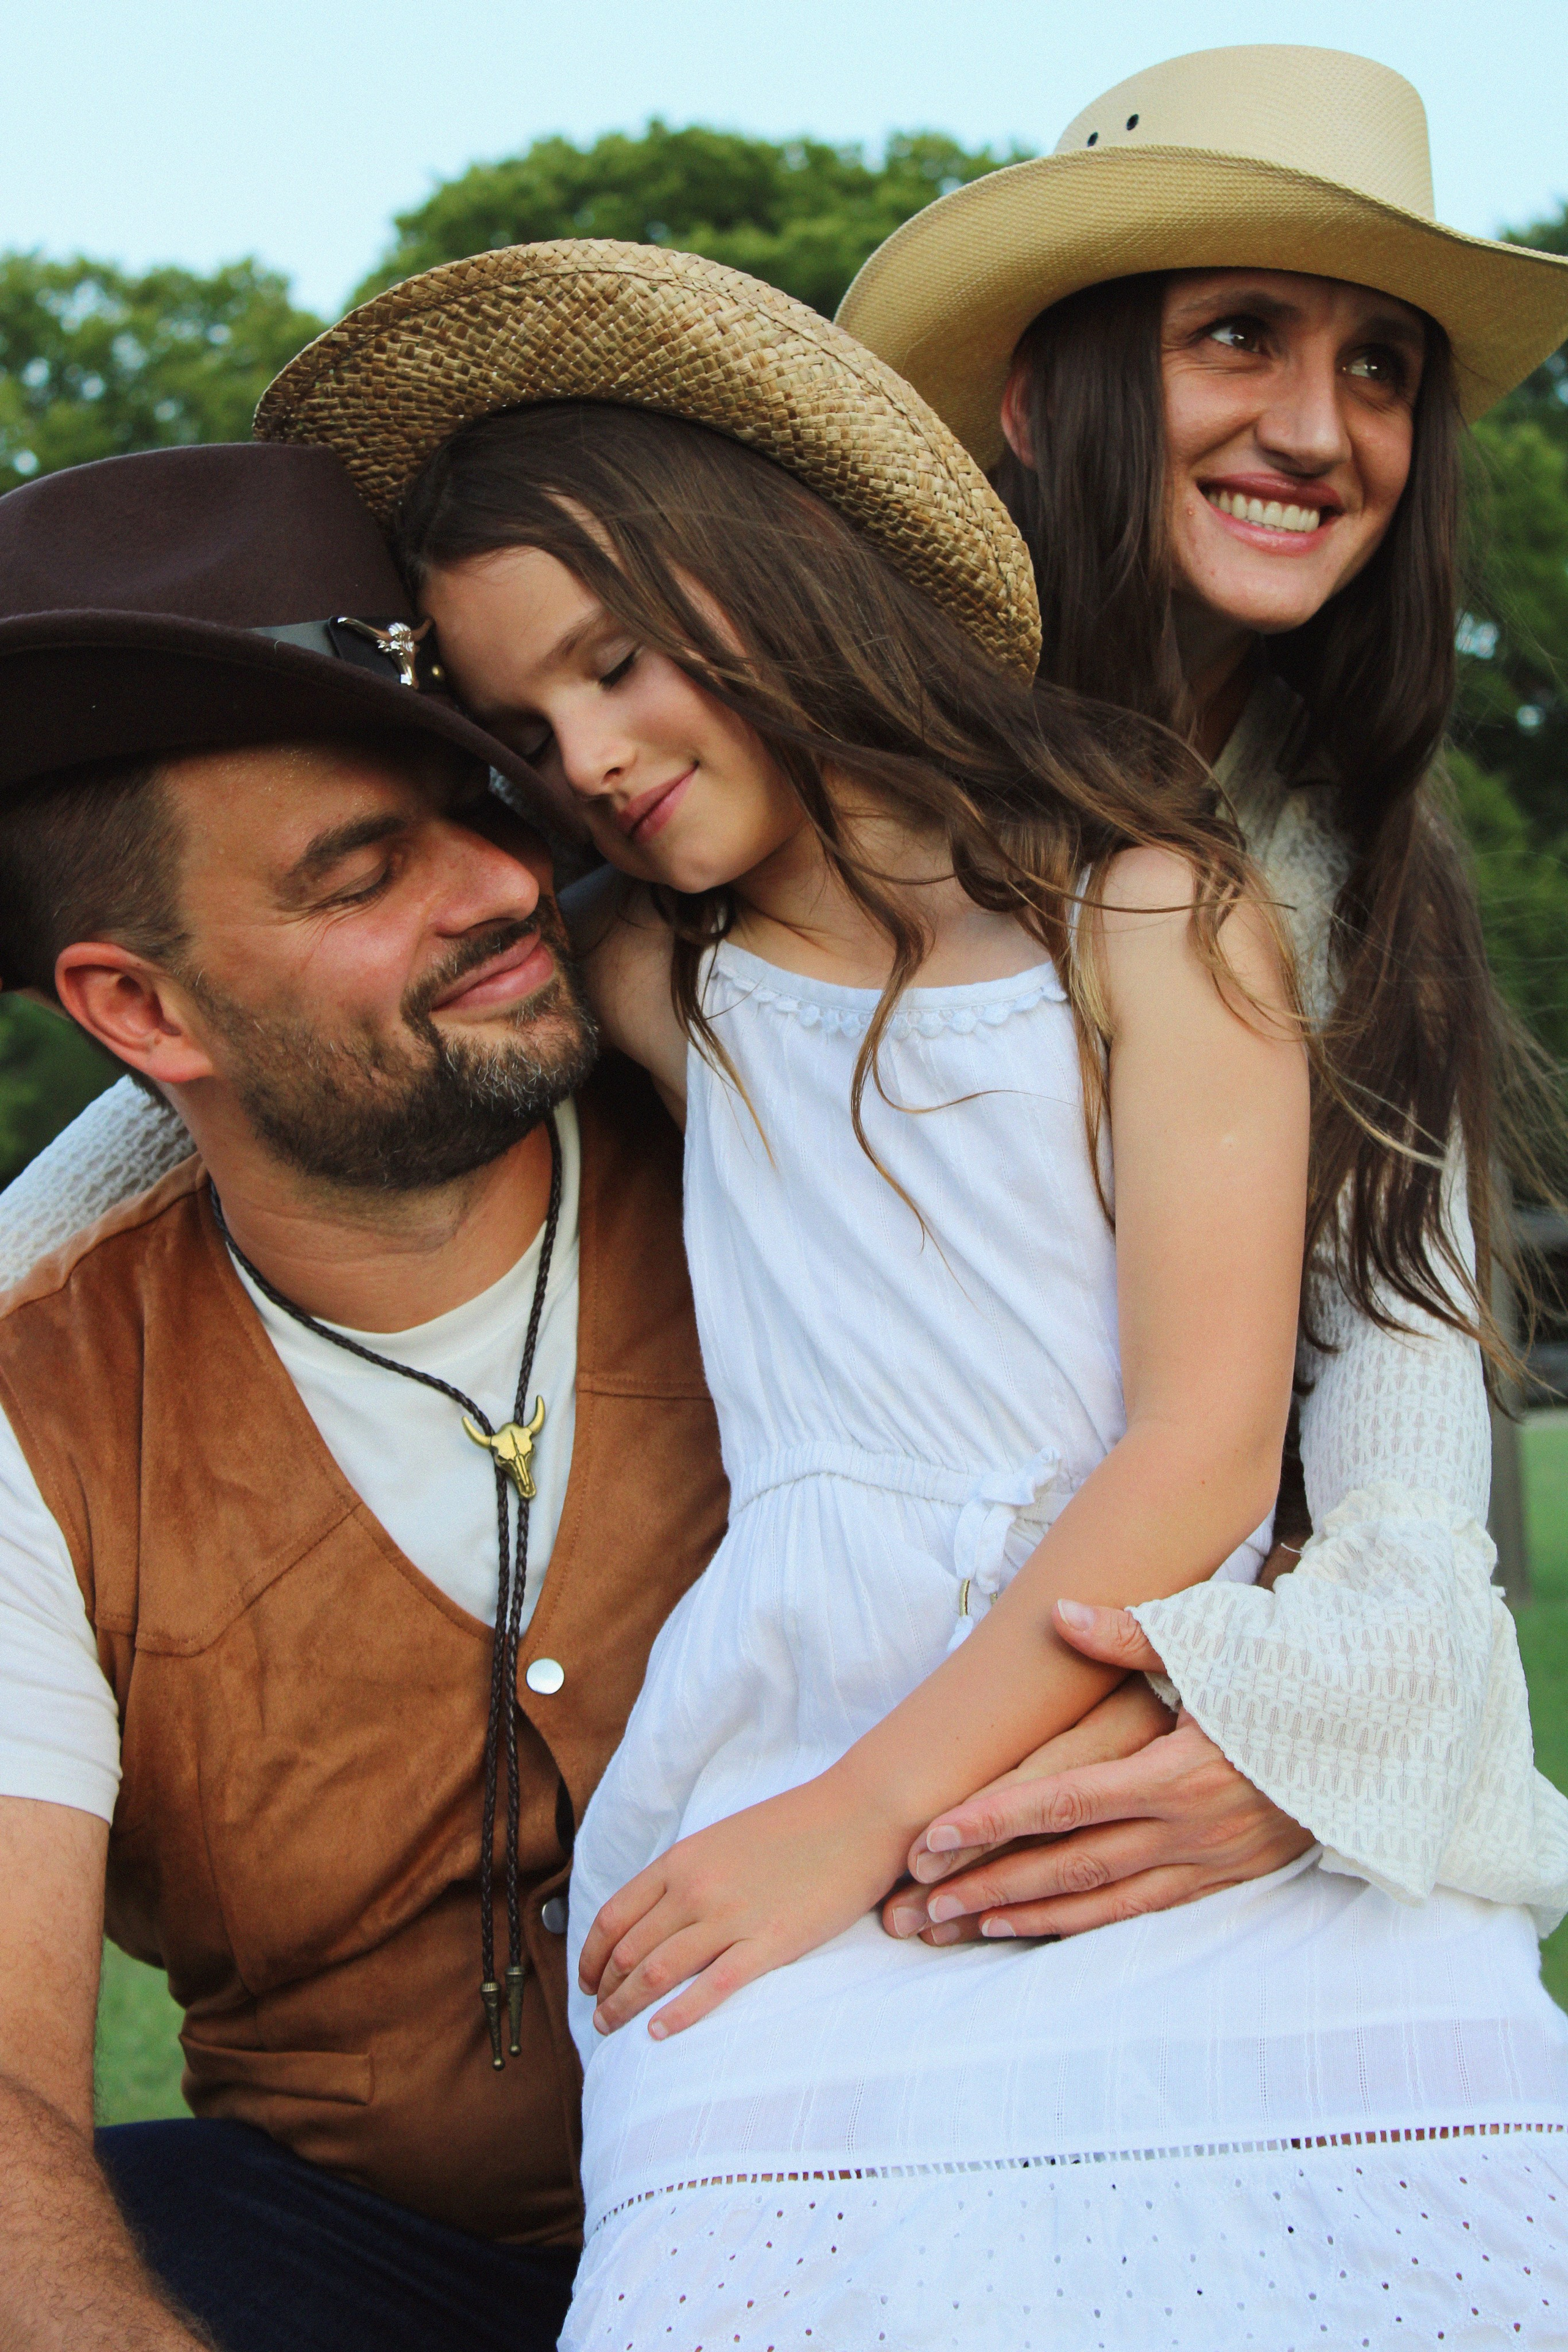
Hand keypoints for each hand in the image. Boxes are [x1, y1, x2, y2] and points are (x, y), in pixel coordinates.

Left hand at [578, 1771, 903, 2040]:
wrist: (859, 1814)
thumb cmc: (797, 1826)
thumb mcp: (725, 1840)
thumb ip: (691, 1873)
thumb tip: (662, 1913)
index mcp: (683, 1861)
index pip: (615, 1916)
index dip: (591, 1956)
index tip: (587, 1981)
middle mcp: (696, 1888)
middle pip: (629, 1950)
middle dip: (605, 1990)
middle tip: (598, 2017)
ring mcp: (732, 1916)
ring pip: (657, 1972)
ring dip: (626, 2007)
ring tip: (613, 2030)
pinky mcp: (770, 1942)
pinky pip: (711, 1988)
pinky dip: (678, 2015)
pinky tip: (658, 2034)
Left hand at [882, 1600, 1311, 1944]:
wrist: (1382, 1725)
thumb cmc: (1288, 1673)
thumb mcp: (1214, 1645)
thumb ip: (1131, 1633)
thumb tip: (1059, 1613)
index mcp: (1178, 1772)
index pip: (1065, 1803)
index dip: (995, 1820)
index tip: (932, 1836)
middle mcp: (1190, 1829)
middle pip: (1069, 1865)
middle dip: (987, 1884)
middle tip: (915, 1904)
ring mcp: (1210, 1861)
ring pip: (1099, 1901)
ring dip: (1024, 1915)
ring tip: (956, 1924)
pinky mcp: (1226, 1877)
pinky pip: (1139, 1911)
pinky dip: (1080, 1923)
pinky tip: (1033, 1926)